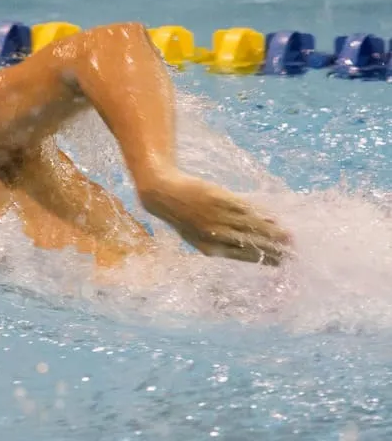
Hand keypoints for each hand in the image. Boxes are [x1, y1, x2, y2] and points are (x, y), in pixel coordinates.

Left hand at [140, 173, 292, 265]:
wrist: (163, 194)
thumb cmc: (184, 217)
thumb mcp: (199, 236)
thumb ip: (224, 241)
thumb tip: (251, 247)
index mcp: (209, 249)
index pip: (243, 257)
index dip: (264, 260)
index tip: (283, 263)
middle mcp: (215, 235)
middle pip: (250, 244)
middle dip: (273, 249)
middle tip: (294, 252)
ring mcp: (217, 217)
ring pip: (250, 227)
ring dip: (272, 233)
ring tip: (290, 238)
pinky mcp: (219, 199)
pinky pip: (244, 209)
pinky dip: (260, 215)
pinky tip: (274, 219)